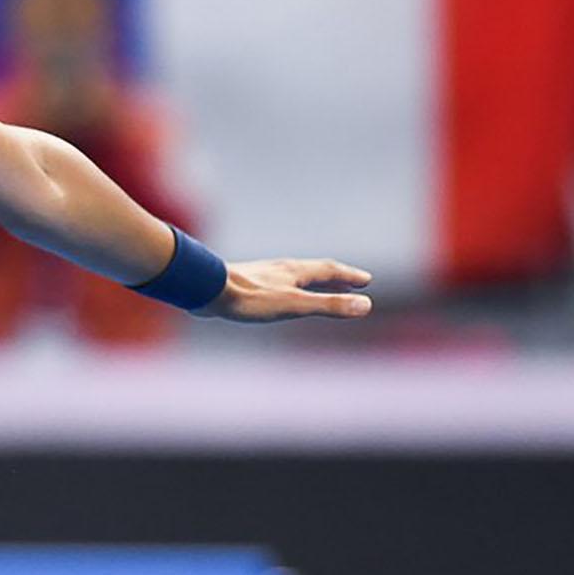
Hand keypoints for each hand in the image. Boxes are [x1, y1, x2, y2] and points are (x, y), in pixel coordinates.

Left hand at [199, 258, 373, 322]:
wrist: (206, 289)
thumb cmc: (250, 299)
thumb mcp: (295, 305)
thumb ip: (329, 305)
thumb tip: (366, 305)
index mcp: (294, 272)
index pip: (328, 270)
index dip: (349, 276)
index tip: (366, 280)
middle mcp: (280, 269)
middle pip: (313, 271)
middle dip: (335, 278)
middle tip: (352, 282)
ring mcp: (262, 275)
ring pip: (294, 276)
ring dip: (313, 282)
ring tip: (320, 288)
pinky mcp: (245, 284)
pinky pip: (276, 284)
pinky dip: (290, 289)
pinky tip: (278, 297)